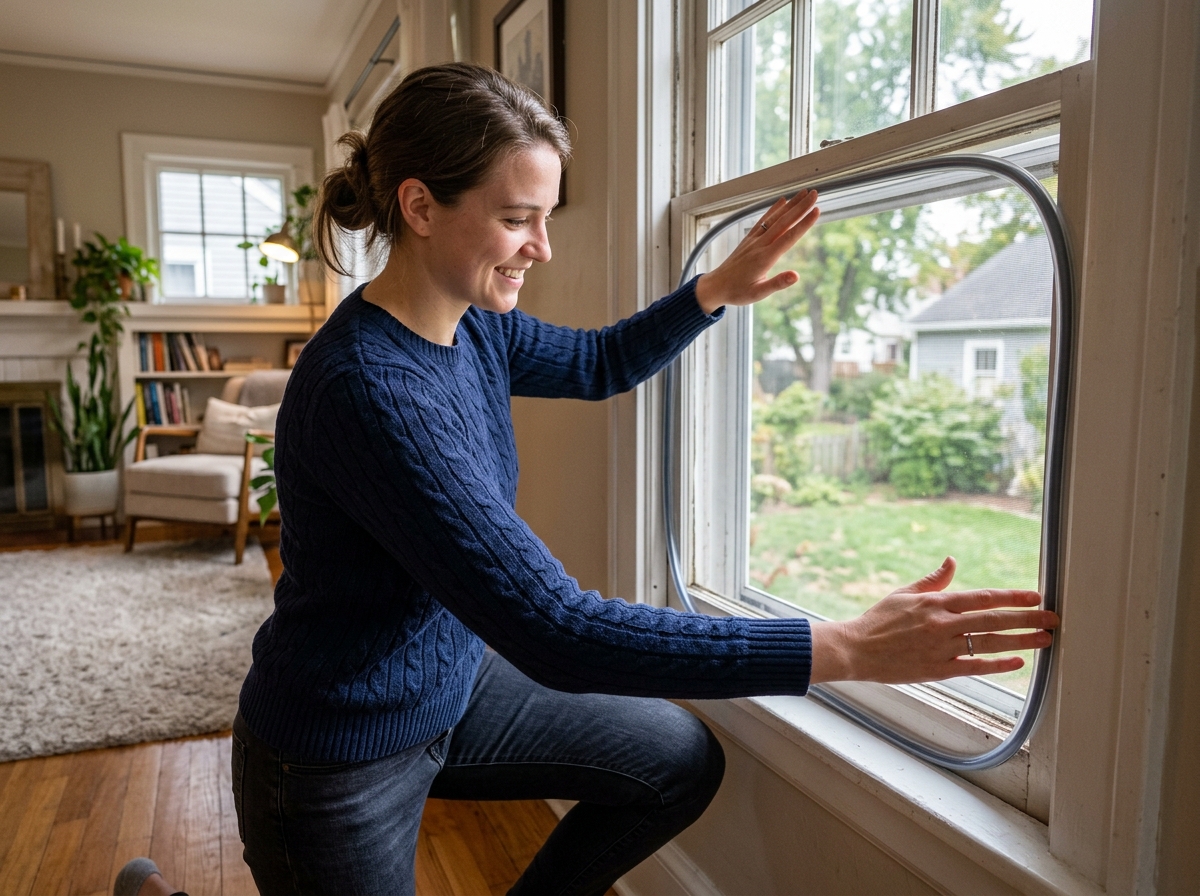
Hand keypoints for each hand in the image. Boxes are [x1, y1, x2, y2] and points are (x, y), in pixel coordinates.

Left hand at [695, 190, 820, 314]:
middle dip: (801, 207)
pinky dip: (773, 209)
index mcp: (765, 258)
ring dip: (790, 204)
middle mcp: (760, 245)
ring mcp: (753, 240)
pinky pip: (763, 220)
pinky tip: (782, 201)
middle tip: (815, 193)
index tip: (816, 211)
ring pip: (775, 218)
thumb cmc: (737, 292)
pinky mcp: (749, 239)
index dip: (804, 224)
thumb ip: (777, 284)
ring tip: (803, 193)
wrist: (716, 286)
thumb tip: (796, 276)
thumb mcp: (758, 294)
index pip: (789, 237)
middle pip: (784, 222)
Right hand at [809, 557, 1058, 684]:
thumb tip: (952, 561)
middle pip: (993, 619)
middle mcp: (942, 624)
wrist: (855, 649)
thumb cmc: (877, 621)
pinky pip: (974, 666)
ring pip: (989, 643)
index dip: (1011, 596)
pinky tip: (1018, 662)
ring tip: (1045, 639)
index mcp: (935, 603)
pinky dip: (998, 665)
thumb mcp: (904, 594)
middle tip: (1053, 618)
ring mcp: (941, 648)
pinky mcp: (937, 669)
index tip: (1035, 595)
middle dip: (1027, 618)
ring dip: (1021, 640)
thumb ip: (933, 580)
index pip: (982, 597)